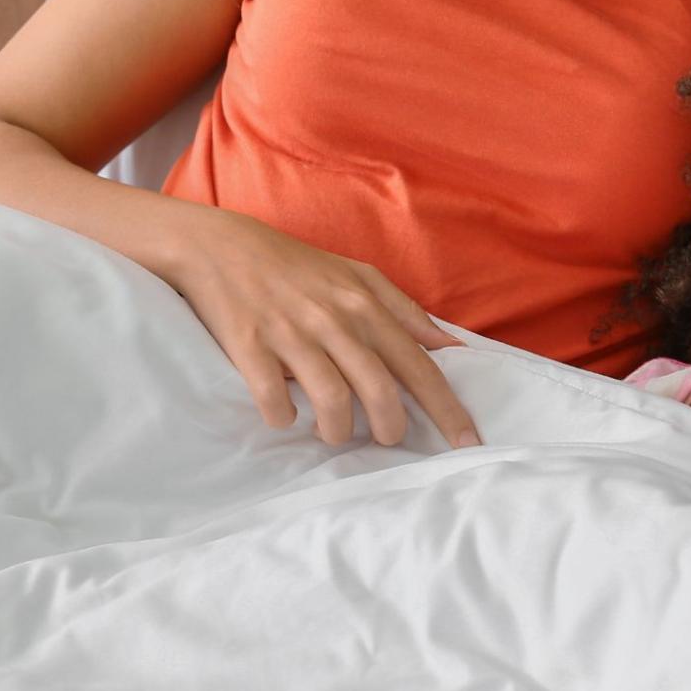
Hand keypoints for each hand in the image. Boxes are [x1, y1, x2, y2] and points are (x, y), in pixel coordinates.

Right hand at [163, 207, 478, 447]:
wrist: (220, 246)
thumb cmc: (298, 267)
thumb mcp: (358, 276)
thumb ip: (405, 311)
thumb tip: (451, 346)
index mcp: (366, 306)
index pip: (419, 366)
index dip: (447, 408)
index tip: (469, 444)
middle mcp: (335, 321)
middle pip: (380, 388)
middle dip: (391, 427)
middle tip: (388, 440)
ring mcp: (292, 334)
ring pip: (332, 400)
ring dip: (338, 429)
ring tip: (334, 433)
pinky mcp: (249, 345)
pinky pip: (274, 397)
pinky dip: (282, 417)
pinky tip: (284, 417)